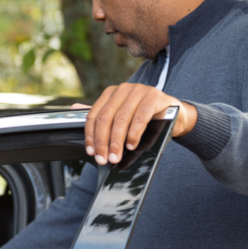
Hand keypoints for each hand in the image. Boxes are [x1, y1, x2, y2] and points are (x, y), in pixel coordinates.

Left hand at [80, 84, 197, 164]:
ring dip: (117, 141)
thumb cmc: (144, 117)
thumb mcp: (121, 117)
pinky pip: (140, 117)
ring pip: (121, 119)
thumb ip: (100, 115)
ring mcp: (139, 91)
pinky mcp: (154, 97)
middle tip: (104, 159)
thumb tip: (72, 108)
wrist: (174, 114)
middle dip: (103, 142)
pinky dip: (133, 134)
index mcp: (111, 93)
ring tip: (116, 157)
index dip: (90, 135)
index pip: (94, 115)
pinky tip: (131, 145)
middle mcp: (123, 89)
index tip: (91, 152)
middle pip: (106, 118)